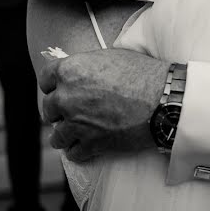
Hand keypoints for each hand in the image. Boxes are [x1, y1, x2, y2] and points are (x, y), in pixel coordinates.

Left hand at [39, 49, 169, 161]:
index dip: (54, 85)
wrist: (165, 99)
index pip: (45, 79)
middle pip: (48, 109)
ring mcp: (76, 123)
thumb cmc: (144, 73)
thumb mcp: (112, 56)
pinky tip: (89, 145)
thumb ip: (88, 65)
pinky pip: (73, 153)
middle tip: (75, 111)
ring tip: (79, 132)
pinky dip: (80, 150)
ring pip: (57, 136)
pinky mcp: (90, 144)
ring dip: (67, 134)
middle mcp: (67, 97)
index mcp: (70, 70)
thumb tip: (82, 72)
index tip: (62, 90)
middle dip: (60, 111)